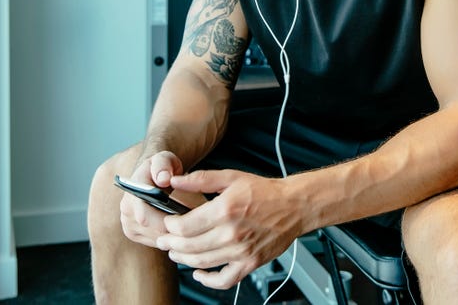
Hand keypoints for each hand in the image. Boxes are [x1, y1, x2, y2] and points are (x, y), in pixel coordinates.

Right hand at [118, 151, 184, 247]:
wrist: (154, 174)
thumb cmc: (162, 166)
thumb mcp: (164, 159)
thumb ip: (163, 165)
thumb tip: (163, 179)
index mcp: (132, 192)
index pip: (144, 216)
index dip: (165, 221)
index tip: (186, 219)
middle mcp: (126, 209)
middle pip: (152, 231)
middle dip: (174, 229)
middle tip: (195, 225)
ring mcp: (128, 223)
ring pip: (155, 239)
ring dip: (173, 235)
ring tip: (190, 225)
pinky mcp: (133, 233)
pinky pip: (155, 242)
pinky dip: (170, 237)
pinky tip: (181, 228)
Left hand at [156, 169, 303, 289]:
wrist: (293, 205)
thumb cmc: (265, 191)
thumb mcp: (231, 177)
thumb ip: (201, 179)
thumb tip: (175, 179)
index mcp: (225, 210)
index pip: (185, 226)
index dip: (170, 227)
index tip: (167, 223)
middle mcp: (232, 233)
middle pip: (189, 247)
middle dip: (171, 244)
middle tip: (164, 240)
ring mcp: (241, 251)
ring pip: (202, 263)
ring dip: (183, 260)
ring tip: (176, 253)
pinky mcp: (250, 263)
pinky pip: (224, 280)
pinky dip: (208, 280)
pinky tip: (199, 273)